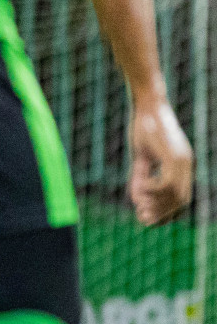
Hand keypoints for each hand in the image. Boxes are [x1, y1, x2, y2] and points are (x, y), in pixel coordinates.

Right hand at [128, 99, 191, 224]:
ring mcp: (182, 161)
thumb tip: (137, 199)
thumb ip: (141, 177)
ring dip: (156, 203)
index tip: (147, 218)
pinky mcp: (173, 156)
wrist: (148, 104)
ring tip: (138, 205)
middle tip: (142, 219)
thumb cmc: (144, 127)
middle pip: (181, 201)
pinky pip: (167, 182)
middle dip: (162, 213)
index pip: (180, 197)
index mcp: (182, 166)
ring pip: (176, 194)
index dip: (165, 212)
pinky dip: (152, 189)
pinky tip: (139, 187)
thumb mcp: (142, 157)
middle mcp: (186, 165)